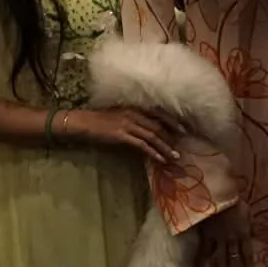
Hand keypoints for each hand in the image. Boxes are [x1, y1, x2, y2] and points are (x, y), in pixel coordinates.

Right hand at [67, 107, 182, 163]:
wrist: (83, 122)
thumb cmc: (100, 119)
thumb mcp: (120, 114)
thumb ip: (135, 118)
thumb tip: (149, 127)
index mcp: (135, 107)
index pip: (160, 113)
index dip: (173, 121)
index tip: (183, 129)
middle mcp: (134, 113)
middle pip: (159, 125)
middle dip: (172, 137)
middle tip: (182, 146)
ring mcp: (128, 124)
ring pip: (153, 136)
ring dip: (165, 148)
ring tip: (174, 156)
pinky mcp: (122, 135)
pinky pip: (142, 145)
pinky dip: (153, 152)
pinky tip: (160, 159)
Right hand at [205, 204, 252, 266]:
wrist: (217, 195)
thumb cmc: (234, 200)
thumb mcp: (247, 211)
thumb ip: (249, 225)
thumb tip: (252, 234)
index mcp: (243, 233)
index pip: (247, 253)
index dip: (249, 266)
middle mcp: (231, 240)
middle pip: (234, 260)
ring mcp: (218, 239)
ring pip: (220, 259)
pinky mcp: (206, 235)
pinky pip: (205, 250)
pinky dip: (204, 259)